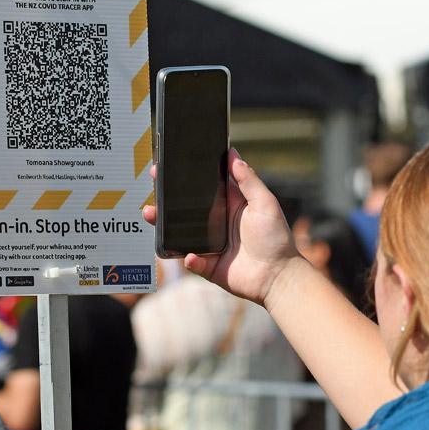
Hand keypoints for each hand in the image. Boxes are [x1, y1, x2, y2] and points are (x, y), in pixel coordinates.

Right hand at [143, 148, 304, 306]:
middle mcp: (216, 223)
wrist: (278, 276)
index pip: (204, 185)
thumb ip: (249, 180)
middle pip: (185, 207)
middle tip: (154, 179)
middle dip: (166, 194)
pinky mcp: (207, 265)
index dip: (188, 174)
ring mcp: (209, 244)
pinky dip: (190, 259)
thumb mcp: (265, 203)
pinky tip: (192, 255)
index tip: (171, 160)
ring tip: (150, 213)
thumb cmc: (276, 238)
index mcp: (229, 205)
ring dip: (162, 223)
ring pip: (179, 232)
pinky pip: (191, 260)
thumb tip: (233, 154)